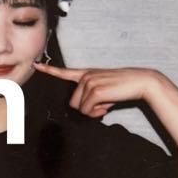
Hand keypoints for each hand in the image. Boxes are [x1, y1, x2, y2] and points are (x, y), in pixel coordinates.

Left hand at [34, 62, 164, 118]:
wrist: (140, 82)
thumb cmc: (123, 87)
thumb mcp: (104, 89)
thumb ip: (91, 95)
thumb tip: (85, 110)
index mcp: (87, 73)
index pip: (65, 72)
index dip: (49, 70)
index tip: (36, 65)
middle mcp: (85, 76)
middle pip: (73, 103)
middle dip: (87, 109)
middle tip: (103, 105)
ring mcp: (89, 82)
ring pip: (80, 108)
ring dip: (93, 111)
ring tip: (107, 102)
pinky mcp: (95, 91)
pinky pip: (88, 111)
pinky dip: (98, 113)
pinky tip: (109, 105)